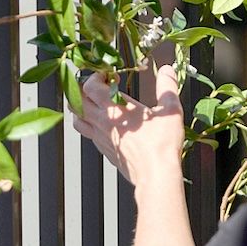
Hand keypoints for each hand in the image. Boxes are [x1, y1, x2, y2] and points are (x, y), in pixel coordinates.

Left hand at [72, 64, 184, 185]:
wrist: (156, 174)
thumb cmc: (162, 144)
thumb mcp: (170, 110)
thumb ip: (167, 87)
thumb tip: (167, 70)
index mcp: (115, 109)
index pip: (89, 86)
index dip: (95, 76)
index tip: (107, 75)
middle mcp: (102, 122)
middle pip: (76, 101)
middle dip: (83, 89)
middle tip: (98, 86)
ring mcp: (100, 137)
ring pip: (77, 120)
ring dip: (81, 108)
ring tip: (95, 104)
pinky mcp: (104, 150)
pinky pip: (88, 135)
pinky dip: (91, 125)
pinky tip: (106, 125)